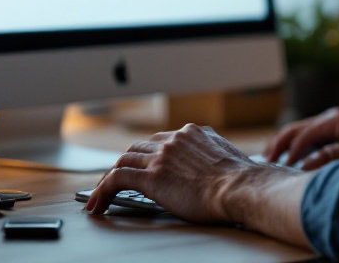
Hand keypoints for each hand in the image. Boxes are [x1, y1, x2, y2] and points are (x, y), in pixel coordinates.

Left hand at [84, 123, 269, 223]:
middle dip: (128, 163)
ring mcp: (161, 157)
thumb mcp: (226, 156)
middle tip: (119, 179)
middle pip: (138, 148)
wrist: (241, 188)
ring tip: (102, 194)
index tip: (144, 165)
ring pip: (124, 161)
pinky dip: (102, 190)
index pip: (160, 141)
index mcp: (192, 134)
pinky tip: (97, 203)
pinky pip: (116, 179)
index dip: (148, 155)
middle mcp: (174, 140)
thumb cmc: (241, 180)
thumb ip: (211, 154)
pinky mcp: (151, 177)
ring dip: (111, 176)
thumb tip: (211, 163)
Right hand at [263, 107, 338, 169]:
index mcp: (336, 119)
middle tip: (264, 162)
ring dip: (285, 144)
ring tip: (271, 160)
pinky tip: (291, 158)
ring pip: (301, 131)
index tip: (279, 170)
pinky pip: (311, 137)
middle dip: (279, 145)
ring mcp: (335, 123)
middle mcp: (332, 118)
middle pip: (296, 129)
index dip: (289, 153)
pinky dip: (297, 146)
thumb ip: (333, 156)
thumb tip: (304, 164)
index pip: (303, 135)